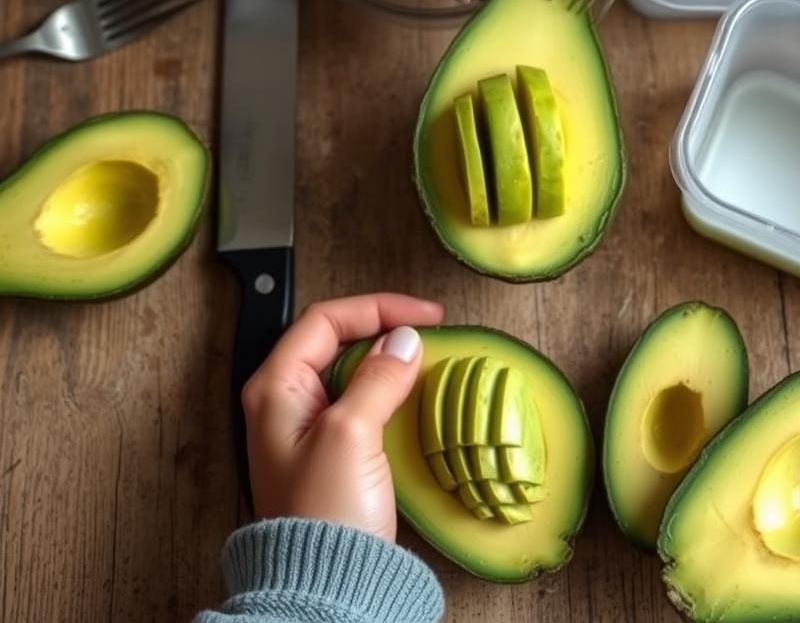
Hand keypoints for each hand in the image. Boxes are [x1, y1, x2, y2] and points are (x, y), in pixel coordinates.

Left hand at [241, 293, 443, 539]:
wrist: (325, 589)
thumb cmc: (324, 516)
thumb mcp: (351, 434)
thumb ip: (377, 378)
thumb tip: (404, 339)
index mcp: (276, 387)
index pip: (326, 319)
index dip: (377, 307)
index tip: (424, 315)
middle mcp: (285, 401)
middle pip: (335, 339)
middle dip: (382, 327)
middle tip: (426, 330)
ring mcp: (306, 427)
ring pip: (348, 369)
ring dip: (386, 357)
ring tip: (424, 356)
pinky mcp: (328, 450)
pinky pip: (358, 400)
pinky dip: (386, 387)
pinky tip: (411, 393)